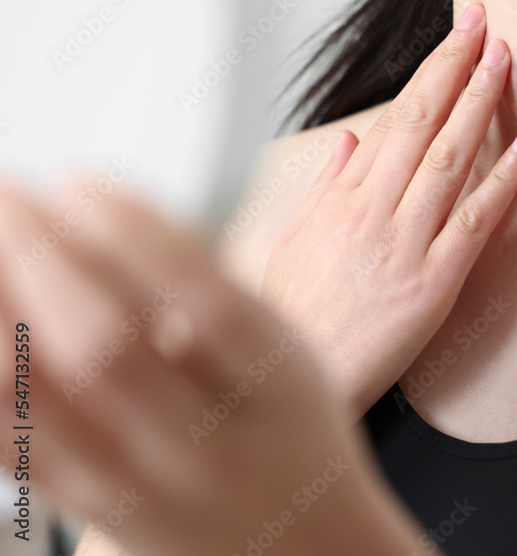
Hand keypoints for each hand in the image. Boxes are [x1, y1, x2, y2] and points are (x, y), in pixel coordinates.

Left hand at [0, 187, 423, 555]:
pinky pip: (10, 447)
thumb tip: (117, 217)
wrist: (305, 546)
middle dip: (42, 259)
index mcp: (276, 389)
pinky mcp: (91, 508)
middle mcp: (207, 444)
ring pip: (38, 404)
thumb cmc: (295, 432)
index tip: (80, 180)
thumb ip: (217, 291)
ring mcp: (141, 486)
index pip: (206, 306)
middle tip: (6, 193)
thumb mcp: (289, 354)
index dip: (136, 236)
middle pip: (107, 352)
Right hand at [261, 3, 516, 418]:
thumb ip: (324, 185)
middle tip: (485, 23)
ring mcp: (407, 242)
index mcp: (343, 195)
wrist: (301, 377)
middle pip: (422, 123)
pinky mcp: (435, 281)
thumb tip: (347, 140)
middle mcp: (375, 209)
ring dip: (480, 105)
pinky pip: (474, 222)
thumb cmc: (297, 314)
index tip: (455, 37)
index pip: (394, 116)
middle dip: (457, 66)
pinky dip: (501, 182)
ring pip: (449, 159)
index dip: (430, 71)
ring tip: (504, 61)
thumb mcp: (294, 240)